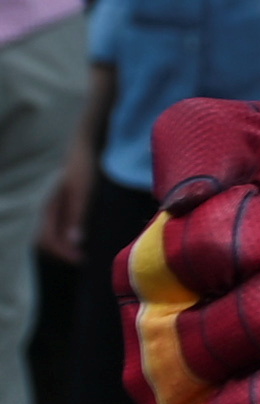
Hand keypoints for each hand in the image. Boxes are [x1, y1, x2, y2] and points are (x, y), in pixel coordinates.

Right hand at [32, 146, 85, 264]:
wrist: (73, 143)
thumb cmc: (77, 164)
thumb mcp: (81, 189)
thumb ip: (75, 215)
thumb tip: (75, 241)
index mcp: (40, 205)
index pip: (46, 239)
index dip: (62, 252)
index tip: (80, 260)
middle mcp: (34, 207)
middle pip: (41, 239)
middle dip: (59, 250)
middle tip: (79, 257)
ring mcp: (37, 204)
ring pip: (41, 232)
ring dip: (58, 242)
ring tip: (76, 249)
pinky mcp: (42, 201)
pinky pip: (44, 222)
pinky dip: (56, 231)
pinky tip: (70, 233)